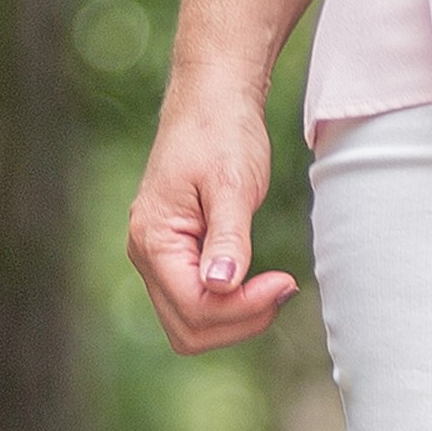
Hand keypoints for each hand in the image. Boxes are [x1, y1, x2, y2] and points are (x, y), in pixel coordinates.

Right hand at [127, 71, 295, 352]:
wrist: (212, 102)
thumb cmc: (221, 133)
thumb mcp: (231, 184)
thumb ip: (228, 238)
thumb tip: (222, 286)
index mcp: (153, 239)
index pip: (195, 307)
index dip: (243, 308)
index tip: (285, 281)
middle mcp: (146, 255)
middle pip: (188, 328)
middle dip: (239, 322)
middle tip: (282, 288)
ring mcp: (158, 258)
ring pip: (190, 323)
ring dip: (235, 319)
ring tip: (274, 287)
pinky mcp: (177, 256)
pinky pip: (197, 302)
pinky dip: (230, 306)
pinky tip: (259, 283)